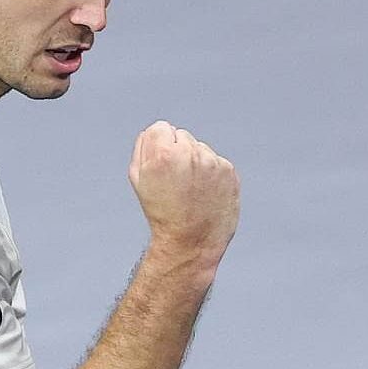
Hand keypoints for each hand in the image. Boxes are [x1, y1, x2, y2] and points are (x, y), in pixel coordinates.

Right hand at [127, 120, 239, 263]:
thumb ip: (141, 148)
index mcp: (163, 155)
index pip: (160, 127)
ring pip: (200, 148)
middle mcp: (190, 155)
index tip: (160, 163)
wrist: (190, 241)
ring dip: (195, 162)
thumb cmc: (161, 213)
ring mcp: (212, 163)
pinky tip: (204, 193)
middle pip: (181, 135)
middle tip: (175, 181)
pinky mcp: (229, 172)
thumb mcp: (138, 180)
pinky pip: (216, 162)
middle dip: (178, 152)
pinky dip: (212, 174)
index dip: (157, 145)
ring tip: (190, 190)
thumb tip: (152, 132)